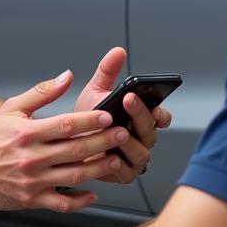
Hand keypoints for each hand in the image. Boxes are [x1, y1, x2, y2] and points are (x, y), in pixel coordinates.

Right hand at [0, 70, 128, 212]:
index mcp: (26, 133)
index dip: (90, 120)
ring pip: (74, 176)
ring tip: (115, 160)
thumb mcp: (11, 109)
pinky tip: (93, 193)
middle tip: (122, 134)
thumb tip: (67, 76)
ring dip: (98, 169)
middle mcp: (30, 158)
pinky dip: (80, 200)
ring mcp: (32, 181)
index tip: (108, 115)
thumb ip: (41, 93)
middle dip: (103, 142)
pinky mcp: (31, 200)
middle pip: (75, 150)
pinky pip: (62, 204)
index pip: (66, 125)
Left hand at [73, 48, 172, 183]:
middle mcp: (142, 139)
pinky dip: (118, 164)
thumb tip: (118, 51)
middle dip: (141, 115)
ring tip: (118, 131)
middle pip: (151, 131)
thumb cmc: (85, 119)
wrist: (65, 144)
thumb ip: (108, 72)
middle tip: (128, 100)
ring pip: (142, 153)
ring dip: (130, 141)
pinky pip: (126, 172)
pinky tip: (108, 153)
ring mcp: (134, 158)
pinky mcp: (122, 175)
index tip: (153, 102)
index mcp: (141, 119)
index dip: (160, 111)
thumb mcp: (96, 91)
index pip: (161, 116)